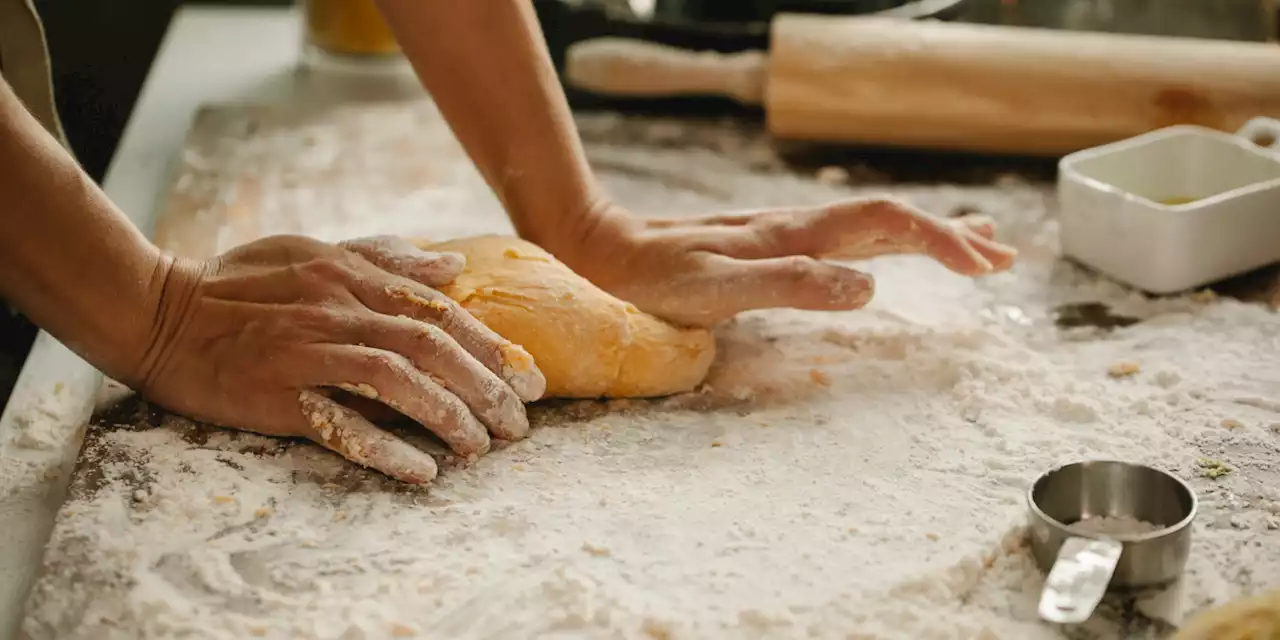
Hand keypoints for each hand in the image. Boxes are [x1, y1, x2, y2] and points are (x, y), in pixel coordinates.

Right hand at [125, 235, 545, 483]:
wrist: (156, 310)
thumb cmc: (237, 282)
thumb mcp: (312, 251)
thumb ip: (383, 259)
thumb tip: (449, 267)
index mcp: (350, 277)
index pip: (439, 312)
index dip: (493, 347)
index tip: (530, 379)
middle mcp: (337, 311)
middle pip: (432, 348)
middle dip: (487, 388)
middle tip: (520, 424)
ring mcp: (307, 353)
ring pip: (398, 382)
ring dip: (449, 417)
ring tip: (482, 448)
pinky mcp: (277, 395)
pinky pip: (340, 423)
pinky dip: (386, 446)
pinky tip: (422, 470)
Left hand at [547, 199, 1016, 326]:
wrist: (608, 250)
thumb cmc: (656, 280)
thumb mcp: (720, 291)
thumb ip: (792, 286)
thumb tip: (871, 286)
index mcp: (797, 235)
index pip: (888, 224)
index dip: (941, 241)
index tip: (984, 269)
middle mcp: (799, 227)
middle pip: (893, 219)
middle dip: (951, 237)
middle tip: (1004, 258)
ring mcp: (787, 234)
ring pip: (873, 225)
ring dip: (928, 235)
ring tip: (976, 247)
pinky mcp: (772, 246)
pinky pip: (845, 238)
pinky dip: (886, 242)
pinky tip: (887, 252)